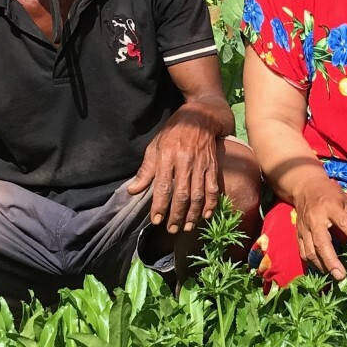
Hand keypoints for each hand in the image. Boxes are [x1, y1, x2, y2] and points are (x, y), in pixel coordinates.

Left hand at [129, 104, 222, 231]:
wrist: (202, 116)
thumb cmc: (174, 132)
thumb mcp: (155, 146)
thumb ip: (146, 170)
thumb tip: (133, 190)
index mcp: (167, 156)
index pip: (163, 186)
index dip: (159, 205)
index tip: (155, 220)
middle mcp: (185, 161)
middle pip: (181, 194)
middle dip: (176, 215)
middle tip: (171, 230)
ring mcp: (201, 165)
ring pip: (198, 194)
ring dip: (192, 214)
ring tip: (186, 227)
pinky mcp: (213, 166)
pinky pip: (213, 188)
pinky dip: (211, 203)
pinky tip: (206, 215)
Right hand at [291, 173, 346, 280]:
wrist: (305, 187)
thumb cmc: (329, 194)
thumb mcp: (345, 201)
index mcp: (330, 207)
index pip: (344, 223)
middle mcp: (315, 218)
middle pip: (322, 243)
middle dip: (332, 262)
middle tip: (341, 276)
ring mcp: (304, 227)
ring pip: (310, 251)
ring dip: (322, 266)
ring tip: (334, 275)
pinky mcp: (298, 234)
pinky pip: (303, 252)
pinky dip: (312, 263)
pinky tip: (322, 268)